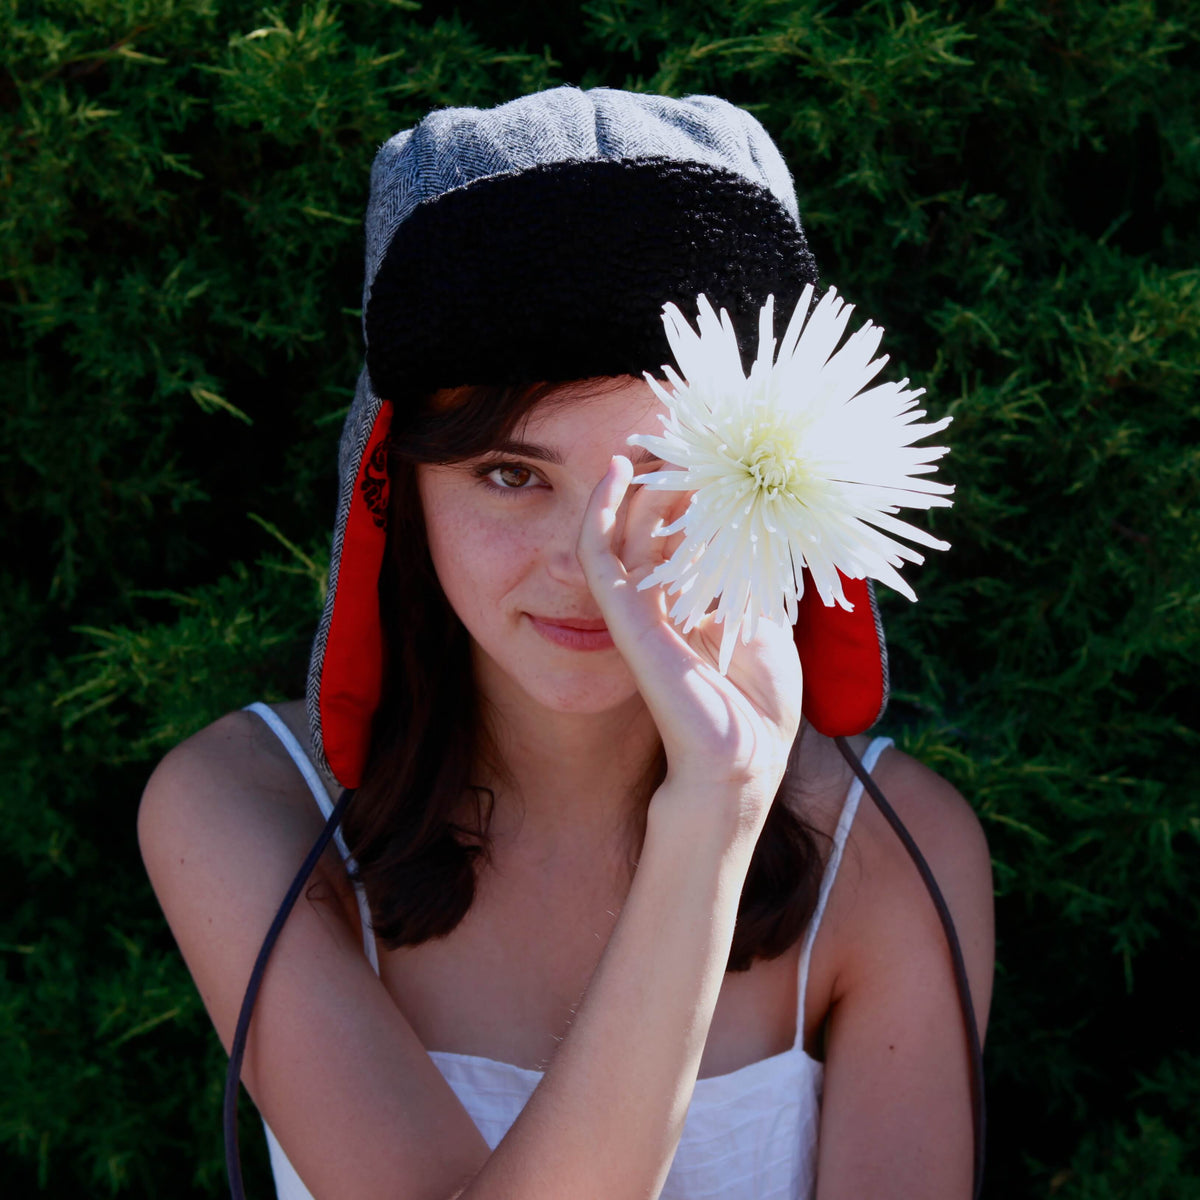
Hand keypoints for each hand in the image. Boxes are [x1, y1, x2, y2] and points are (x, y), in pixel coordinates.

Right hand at [576, 456, 803, 832]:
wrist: (742, 760)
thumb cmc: (757, 703)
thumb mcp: (768, 623)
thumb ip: (753, 576)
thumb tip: (765, 525)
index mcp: (692, 600)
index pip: (682, 530)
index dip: (691, 488)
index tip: (710, 446)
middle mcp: (661, 599)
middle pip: (654, 520)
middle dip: (668, 473)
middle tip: (683, 430)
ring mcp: (638, 607)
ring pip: (629, 526)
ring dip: (643, 479)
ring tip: (657, 439)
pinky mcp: (623, 616)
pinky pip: (598, 553)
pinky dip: (600, 510)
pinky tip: (614, 471)